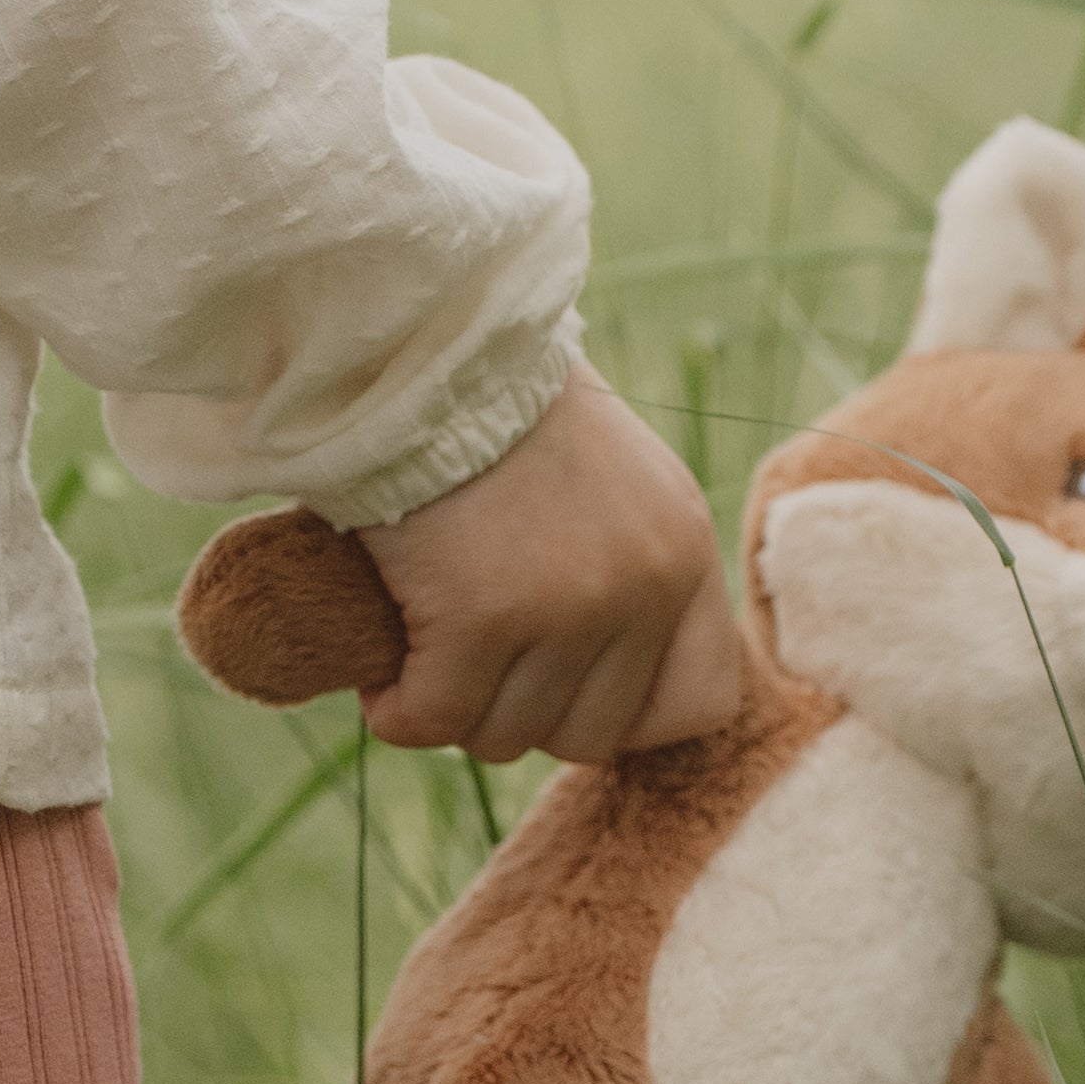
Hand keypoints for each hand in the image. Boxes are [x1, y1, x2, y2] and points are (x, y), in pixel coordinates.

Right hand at [359, 365, 741, 763]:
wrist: (427, 347)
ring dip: (454, 709)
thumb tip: (593, 691)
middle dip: (522, 712)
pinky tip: (383, 677)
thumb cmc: (500, 410)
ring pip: (505, 736)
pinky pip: (434, 720)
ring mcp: (567, 607)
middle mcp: (643, 587)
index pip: (701, 704)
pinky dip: (398, 711)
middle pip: (588, 736)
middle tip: (472, 661)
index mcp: (684, 553)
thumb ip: (630, 574)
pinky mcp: (482, 616)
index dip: (628, 716)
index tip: (567, 686)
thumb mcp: (614, 484)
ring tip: (423, 650)